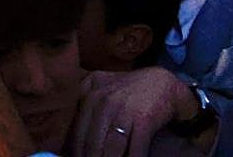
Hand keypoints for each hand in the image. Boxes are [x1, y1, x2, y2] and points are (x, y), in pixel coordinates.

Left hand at [72, 68, 198, 156]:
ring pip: (111, 149)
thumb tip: (70, 128)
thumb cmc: (127, 89)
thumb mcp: (100, 85)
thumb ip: (82, 98)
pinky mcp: (144, 120)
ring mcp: (124, 110)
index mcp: (90, 95)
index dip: (76, 152)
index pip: (77, 132)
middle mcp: (104, 101)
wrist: (162, 82)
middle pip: (92, 143)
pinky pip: (135, 149)